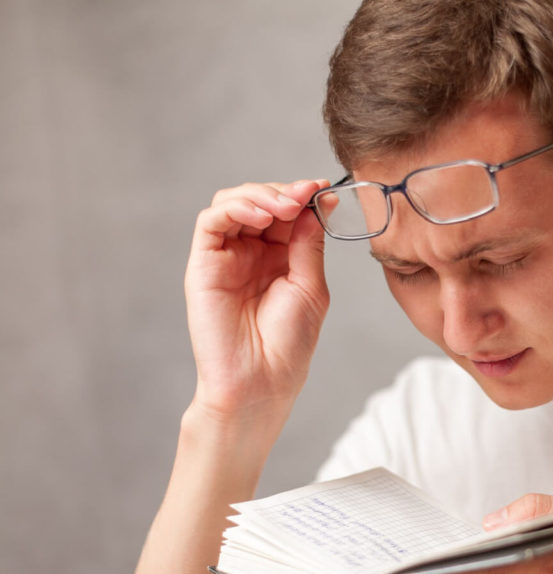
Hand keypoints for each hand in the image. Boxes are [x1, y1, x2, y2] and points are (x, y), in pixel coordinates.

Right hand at [185, 180, 330, 419]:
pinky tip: (262, 216)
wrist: (261, 381)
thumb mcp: (311, 286)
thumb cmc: (288, 344)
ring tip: (286, 205)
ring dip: (261, 194)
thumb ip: (308, 243)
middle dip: (284, 191)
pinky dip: (236, 208)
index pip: (286, 212)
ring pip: (233, 202)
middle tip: (305, 193)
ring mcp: (225, 256)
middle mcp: (250, 252)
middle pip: (259, 199)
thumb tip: (315, 203)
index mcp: (279, 257)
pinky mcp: (203, 264)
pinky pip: (211, 221)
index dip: (303, 195)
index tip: (323, 187)